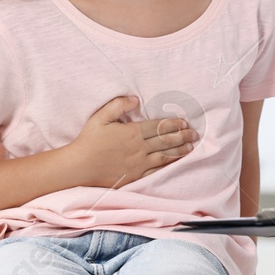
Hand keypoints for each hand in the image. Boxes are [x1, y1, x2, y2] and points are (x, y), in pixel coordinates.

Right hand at [66, 95, 196, 187]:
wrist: (79, 167)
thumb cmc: (88, 140)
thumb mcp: (100, 117)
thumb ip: (118, 105)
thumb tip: (135, 99)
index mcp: (132, 133)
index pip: (158, 127)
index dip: (173, 124)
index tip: (184, 122)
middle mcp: (139, 148)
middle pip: (165, 141)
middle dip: (182, 136)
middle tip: (194, 133)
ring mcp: (138, 164)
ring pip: (164, 156)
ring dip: (179, 150)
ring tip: (190, 147)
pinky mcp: (135, 176)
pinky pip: (155, 171)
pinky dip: (168, 165)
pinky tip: (175, 163)